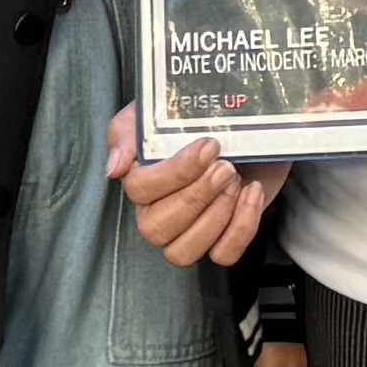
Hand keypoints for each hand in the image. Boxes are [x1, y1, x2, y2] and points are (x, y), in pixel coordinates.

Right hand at [105, 106, 288, 266]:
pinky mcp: (222, 239)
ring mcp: (189, 232)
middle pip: (157, 229)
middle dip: (196, 197)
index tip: (208, 146)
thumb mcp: (156, 112)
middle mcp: (157, 213)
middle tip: (225, 167)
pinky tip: (252, 192)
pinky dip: (242, 227)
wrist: (245, 124)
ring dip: (216, 216)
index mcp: (140, 182)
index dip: (175, 173)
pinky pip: (224, 255)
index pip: (140, 191)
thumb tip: (115, 168)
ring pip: (183, 253)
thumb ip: (126, 133)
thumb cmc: (195, 121)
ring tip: (236, 180)